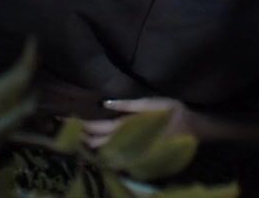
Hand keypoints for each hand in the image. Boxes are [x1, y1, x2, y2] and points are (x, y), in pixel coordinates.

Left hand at [80, 97, 200, 148]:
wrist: (194, 129)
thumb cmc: (174, 112)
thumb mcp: (152, 103)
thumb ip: (129, 105)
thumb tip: (105, 104)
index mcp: (130, 127)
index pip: (101, 127)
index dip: (85, 124)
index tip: (68, 118)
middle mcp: (129, 142)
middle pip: (99, 141)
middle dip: (83, 135)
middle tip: (64, 128)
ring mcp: (133, 151)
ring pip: (106, 150)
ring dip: (90, 143)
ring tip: (75, 136)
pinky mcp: (138, 155)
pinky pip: (116, 154)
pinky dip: (103, 149)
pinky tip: (95, 146)